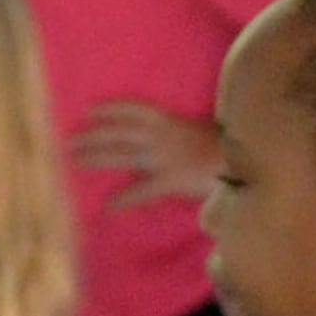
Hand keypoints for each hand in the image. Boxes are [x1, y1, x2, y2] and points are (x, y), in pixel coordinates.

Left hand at [70, 99, 218, 209]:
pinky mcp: (172, 180)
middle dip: (94, 136)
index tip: (90, 110)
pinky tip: (108, 206)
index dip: (112, 109)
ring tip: (75, 162)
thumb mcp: (202, 135)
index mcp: (172, 122)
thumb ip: (183, 137)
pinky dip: (125, 199)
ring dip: (98, 157)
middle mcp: (164, 136)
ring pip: (124, 155)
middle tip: (70, 141)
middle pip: (121, 134)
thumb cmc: (230, 147)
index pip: (136, 110)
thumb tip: (172, 143)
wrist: (246, 159)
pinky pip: (143, 191)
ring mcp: (166, 157)